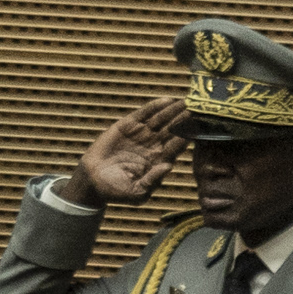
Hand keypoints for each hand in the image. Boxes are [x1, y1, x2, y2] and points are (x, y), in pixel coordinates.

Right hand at [74, 100, 190, 205]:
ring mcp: (141, 134)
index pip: (177, 146)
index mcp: (159, 160)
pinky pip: (144, 113)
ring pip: (162, 119)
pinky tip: (168, 100)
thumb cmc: (116, 191)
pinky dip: (155, 106)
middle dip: (185, 119)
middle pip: (173, 129)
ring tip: (186, 101)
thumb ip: (152, 181)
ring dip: (174, 110)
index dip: (188, 136)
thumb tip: (168, 166)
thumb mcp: (136, 193)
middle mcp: (153, 145)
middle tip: (198, 108)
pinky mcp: (127, 125)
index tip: (200, 128)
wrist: (92, 181)